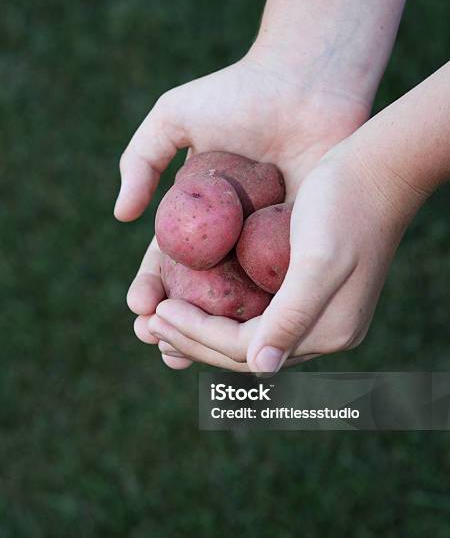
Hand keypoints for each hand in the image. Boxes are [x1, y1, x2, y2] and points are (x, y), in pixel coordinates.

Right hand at [118, 54, 370, 368]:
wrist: (305, 86)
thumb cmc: (240, 95)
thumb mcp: (175, 117)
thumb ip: (141, 159)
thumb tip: (121, 215)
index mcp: (197, 214)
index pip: (167, 261)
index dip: (151, 287)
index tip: (140, 307)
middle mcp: (227, 238)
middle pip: (194, 291)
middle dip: (171, 320)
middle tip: (154, 338)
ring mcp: (261, 248)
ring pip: (229, 303)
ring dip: (204, 333)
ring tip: (181, 352)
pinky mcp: (296, 251)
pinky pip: (271, 292)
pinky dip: (252, 321)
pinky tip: (236, 342)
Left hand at [149, 136, 425, 371]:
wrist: (379, 171)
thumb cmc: (347, 206)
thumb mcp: (320, 260)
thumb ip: (292, 316)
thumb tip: (260, 366)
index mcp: (327, 332)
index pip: (246, 349)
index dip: (197, 335)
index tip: (157, 314)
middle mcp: (321, 331)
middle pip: (243, 350)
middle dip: (193, 339)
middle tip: (148, 325)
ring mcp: (315, 314)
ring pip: (246, 336)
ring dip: (202, 330)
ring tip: (161, 319)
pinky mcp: (307, 291)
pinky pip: (256, 313)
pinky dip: (222, 311)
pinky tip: (195, 300)